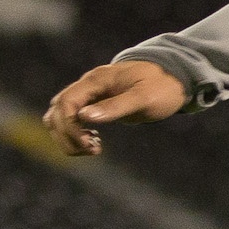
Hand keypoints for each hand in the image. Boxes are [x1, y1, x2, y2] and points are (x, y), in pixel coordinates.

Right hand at [44, 60, 185, 156]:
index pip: (66, 103)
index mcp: (96, 80)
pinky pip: (70, 120)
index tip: (89, 145)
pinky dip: (74, 134)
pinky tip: (93, 143)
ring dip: (67, 137)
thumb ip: (116, 106)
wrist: (172, 77)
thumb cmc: (161, 86)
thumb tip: (85, 117)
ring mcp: (88, 94)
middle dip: (68, 136)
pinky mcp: (92, 104)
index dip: (70, 127)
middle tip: (93, 150)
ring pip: (58, 117)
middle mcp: (87, 85)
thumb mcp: (144, 98)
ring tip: (93, 149)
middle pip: (57, 112)